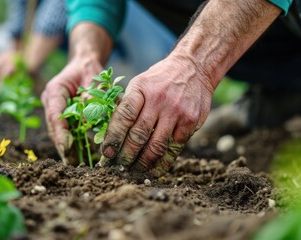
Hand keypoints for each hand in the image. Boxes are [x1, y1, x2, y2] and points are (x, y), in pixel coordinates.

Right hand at [41, 56, 102, 164]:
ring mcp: (55, 109)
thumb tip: (88, 118)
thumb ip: (91, 95)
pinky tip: (78, 155)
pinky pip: (66, 130)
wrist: (84, 64)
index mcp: (54, 91)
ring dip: (66, 147)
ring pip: (59, 132)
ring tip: (75, 164)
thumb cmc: (89, 69)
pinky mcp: (62, 115)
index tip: (67, 148)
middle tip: (71, 163)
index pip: (55, 115)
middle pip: (55, 127)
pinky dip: (72, 142)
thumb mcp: (93, 77)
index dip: (60, 133)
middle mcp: (51, 101)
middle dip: (63, 145)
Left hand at [101, 55, 213, 175]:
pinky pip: (174, 149)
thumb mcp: (140, 84)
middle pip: (139, 135)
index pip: (124, 117)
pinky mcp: (190, 122)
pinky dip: (162, 163)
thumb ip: (128, 106)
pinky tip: (153, 170)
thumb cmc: (159, 80)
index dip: (113, 138)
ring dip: (143, 163)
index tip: (106, 154)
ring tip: (133, 172)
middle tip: (118, 168)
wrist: (193, 68)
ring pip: (156, 145)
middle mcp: (159, 100)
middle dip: (126, 156)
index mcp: (141, 89)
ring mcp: (176, 112)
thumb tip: (110, 136)